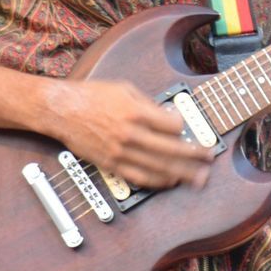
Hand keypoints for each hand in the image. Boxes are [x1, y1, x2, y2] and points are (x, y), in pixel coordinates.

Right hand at [42, 79, 210, 190]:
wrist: (61, 110)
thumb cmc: (92, 95)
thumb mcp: (125, 88)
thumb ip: (149, 104)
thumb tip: (169, 117)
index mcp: (135, 112)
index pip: (172, 126)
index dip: (183, 127)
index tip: (187, 128)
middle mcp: (130, 134)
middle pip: (171, 149)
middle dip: (194, 155)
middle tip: (209, 158)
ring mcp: (120, 151)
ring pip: (158, 167)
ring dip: (182, 173)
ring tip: (198, 177)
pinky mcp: (111, 164)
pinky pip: (139, 177)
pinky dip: (158, 181)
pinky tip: (170, 181)